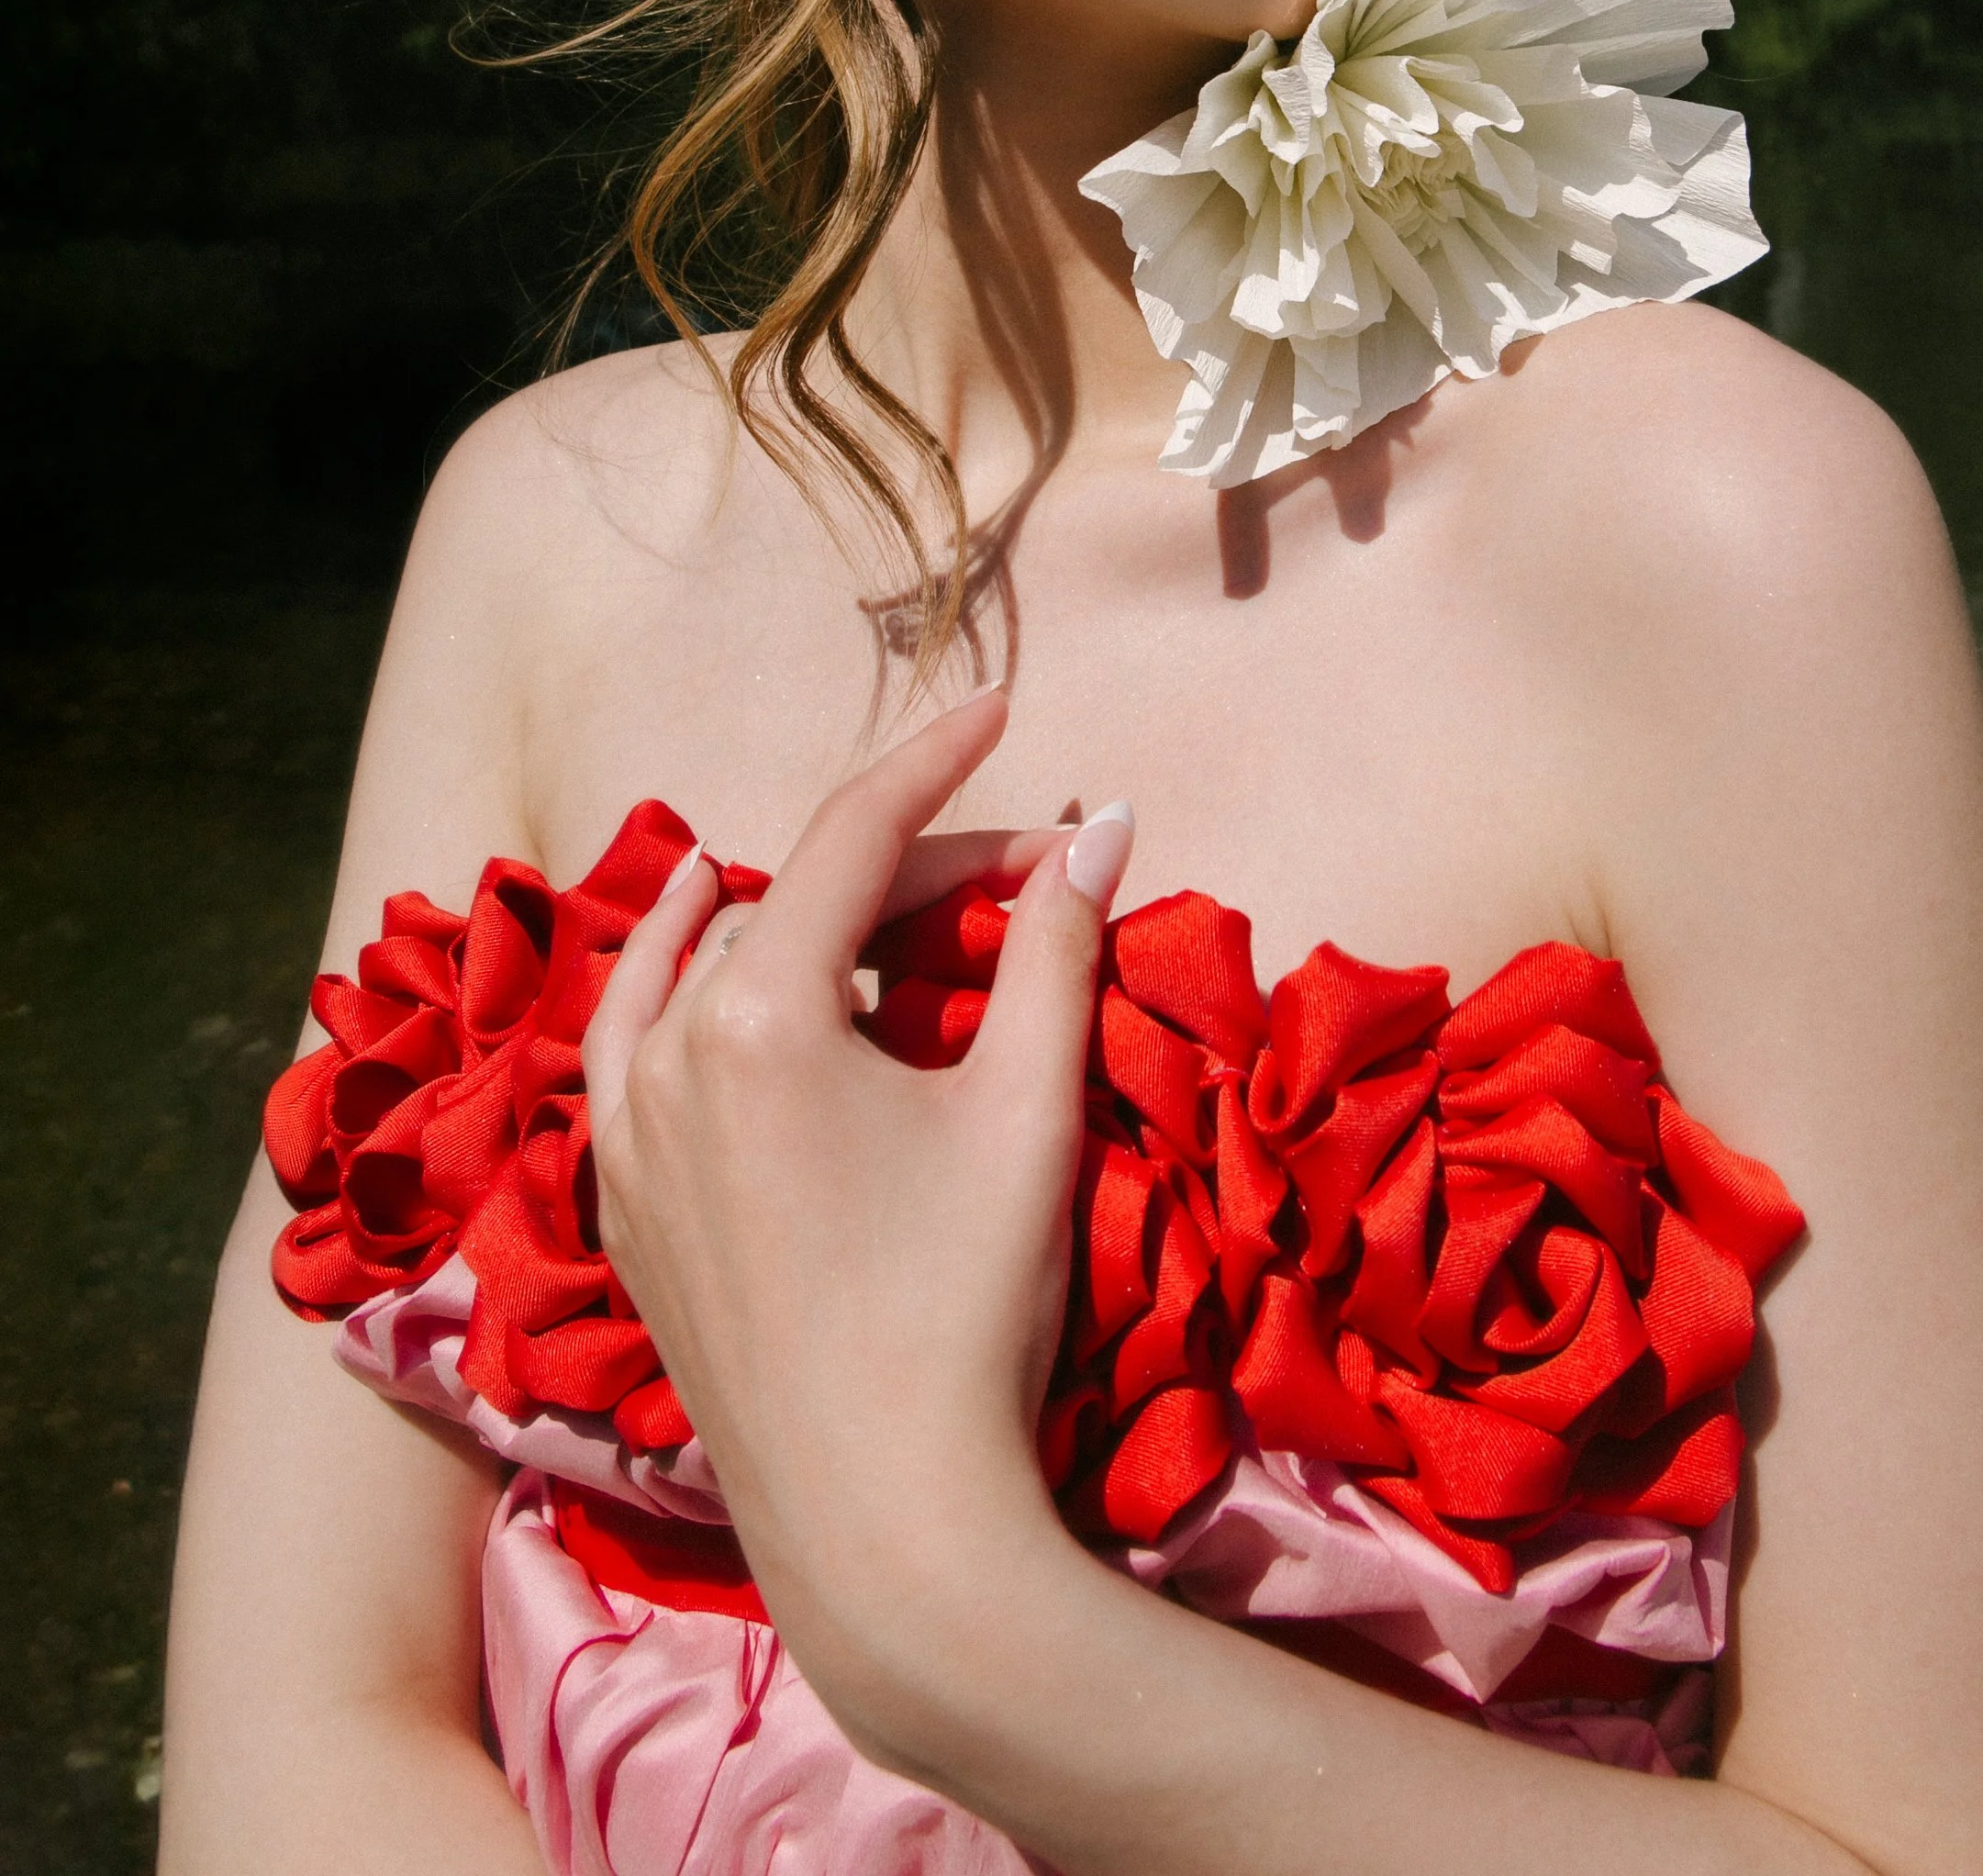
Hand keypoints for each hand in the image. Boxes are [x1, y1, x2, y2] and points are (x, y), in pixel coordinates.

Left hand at [582, 691, 1134, 1744]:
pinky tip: (687, 973)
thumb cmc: (967, 1307)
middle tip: (1018, 873)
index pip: (855, 835)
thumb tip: (1106, 820)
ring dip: (760, 910)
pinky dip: (666, 992)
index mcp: (758, 1012)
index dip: (937, 760)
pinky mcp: (628, 1212)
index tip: (1000, 706)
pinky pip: (628, 1056)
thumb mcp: (1025, 1109)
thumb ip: (1058, 947)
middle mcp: (666, 1055)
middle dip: (904, 867)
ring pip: (684, 969)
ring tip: (801, 871)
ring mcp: (629, 1138)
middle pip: (793, 903)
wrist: (885, 1525)